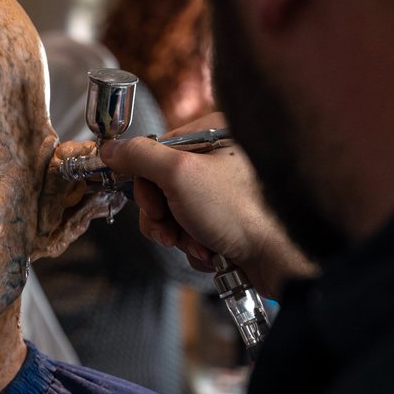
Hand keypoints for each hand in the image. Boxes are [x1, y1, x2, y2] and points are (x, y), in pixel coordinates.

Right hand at [100, 113, 314, 295]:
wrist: (282, 260)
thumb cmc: (243, 212)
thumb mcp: (180, 175)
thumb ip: (141, 157)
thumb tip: (112, 148)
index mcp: (216, 134)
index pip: (158, 150)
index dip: (147, 181)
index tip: (152, 202)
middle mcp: (224, 158)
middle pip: (164, 184)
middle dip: (163, 214)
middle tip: (171, 229)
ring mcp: (228, 192)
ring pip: (177, 212)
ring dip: (179, 234)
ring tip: (198, 244)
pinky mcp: (232, 221)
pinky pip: (196, 230)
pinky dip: (196, 245)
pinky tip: (211, 251)